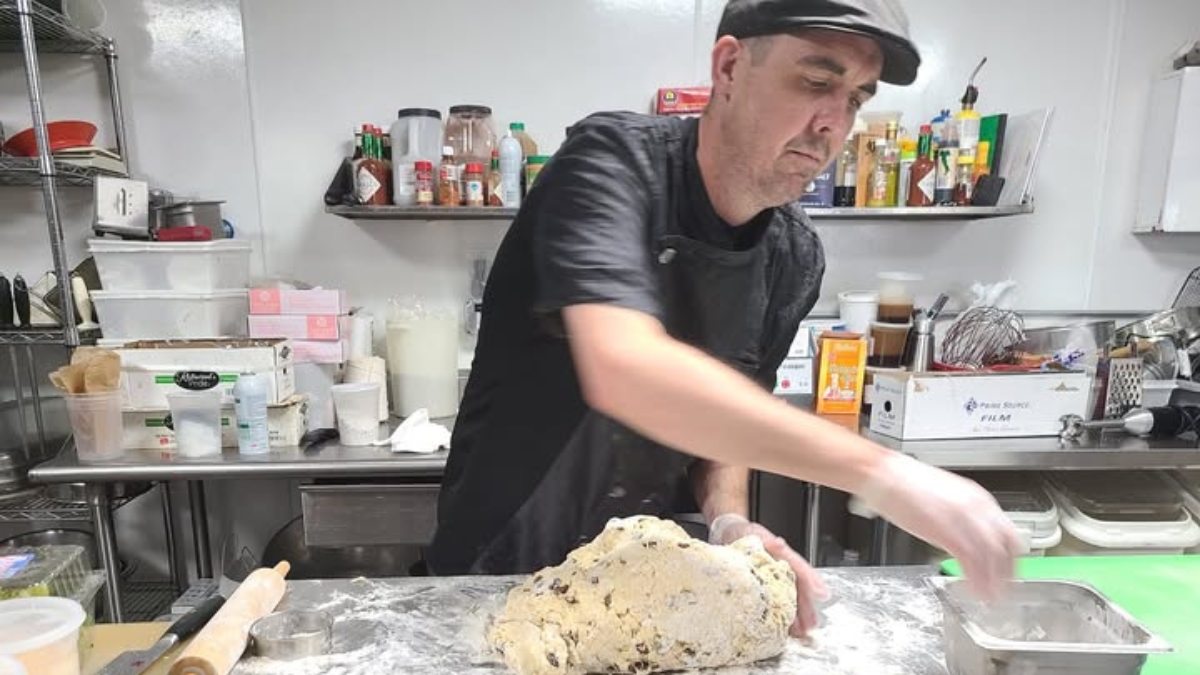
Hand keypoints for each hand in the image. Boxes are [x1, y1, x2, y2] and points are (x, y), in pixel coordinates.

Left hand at [709, 514, 828, 636]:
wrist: (726, 534)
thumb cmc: (742, 533)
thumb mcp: (755, 534)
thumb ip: (769, 541)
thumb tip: (779, 543)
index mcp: (782, 555)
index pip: (800, 567)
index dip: (811, 580)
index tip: (821, 593)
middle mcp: (781, 567)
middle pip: (798, 587)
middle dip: (806, 606)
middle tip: (812, 622)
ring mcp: (773, 577)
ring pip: (789, 596)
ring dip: (796, 614)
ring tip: (801, 630)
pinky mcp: (762, 587)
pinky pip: (774, 602)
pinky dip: (780, 614)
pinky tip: (783, 626)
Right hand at [856, 454, 1021, 598]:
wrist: (882, 474)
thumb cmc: (904, 484)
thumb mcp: (943, 497)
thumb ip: (960, 516)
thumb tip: (965, 536)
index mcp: (977, 498)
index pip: (1008, 533)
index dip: (1011, 559)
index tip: (1008, 573)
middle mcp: (975, 507)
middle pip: (1005, 547)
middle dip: (1007, 574)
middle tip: (1003, 591)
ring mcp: (962, 519)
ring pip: (991, 556)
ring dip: (992, 581)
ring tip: (988, 597)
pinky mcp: (945, 531)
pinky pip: (969, 560)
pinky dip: (974, 579)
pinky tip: (971, 589)